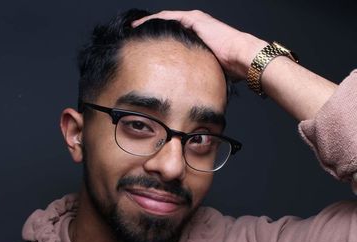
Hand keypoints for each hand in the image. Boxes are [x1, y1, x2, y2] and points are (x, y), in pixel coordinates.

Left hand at [132, 10, 267, 79]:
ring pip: (165, 19)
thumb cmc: (228, 68)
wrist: (241, 58)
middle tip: (133, 36)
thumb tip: (183, 90)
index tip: (143, 48)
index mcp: (196, 38)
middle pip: (166, 26)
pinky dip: (154, 19)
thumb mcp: (204, 70)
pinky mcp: (194, 19)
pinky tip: (141, 24)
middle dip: (149, 30)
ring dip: (148, 22)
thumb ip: (193, 74)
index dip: (157, 41)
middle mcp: (194, 27)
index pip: (172, 37)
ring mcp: (194, 21)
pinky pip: (168, 17)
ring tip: (133, 28)